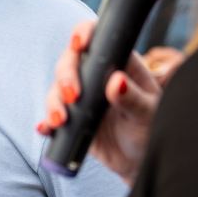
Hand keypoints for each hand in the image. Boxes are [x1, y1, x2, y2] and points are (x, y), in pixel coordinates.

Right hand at [36, 21, 182, 184]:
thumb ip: (134, 98)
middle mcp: (95, 76)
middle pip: (69, 62)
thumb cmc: (152, 129)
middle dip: (65, 76)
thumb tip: (117, 81)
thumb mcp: (148, 114)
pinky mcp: (70, 119)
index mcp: (118, 63)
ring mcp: (81, 97)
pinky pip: (52, 117)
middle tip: (72, 96)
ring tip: (61, 121)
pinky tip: (45, 129)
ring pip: (57, 89)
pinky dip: (46, 122)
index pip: (98, 39)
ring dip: (54, 102)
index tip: (79, 44)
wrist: (141, 162)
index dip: (84, 34)